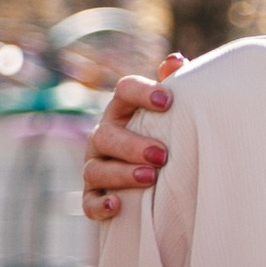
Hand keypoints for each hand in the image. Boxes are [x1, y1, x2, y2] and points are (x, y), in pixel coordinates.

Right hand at [80, 54, 184, 221]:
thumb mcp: (172, 116)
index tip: (168, 102)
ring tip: (151, 178)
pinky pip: (88, 202)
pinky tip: (117, 206)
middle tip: (162, 154)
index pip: (125, 91)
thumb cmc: (166, 138)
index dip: (143, 93)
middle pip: (106, 135)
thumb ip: (175, 87)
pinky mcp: (93, 196)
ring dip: (121, 173)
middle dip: (132, 145)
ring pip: (96, 169)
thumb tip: (176, 60)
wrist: (157, 184)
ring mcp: (96, 166)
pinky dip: (99, 205)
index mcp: (124, 110)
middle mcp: (105, 136)